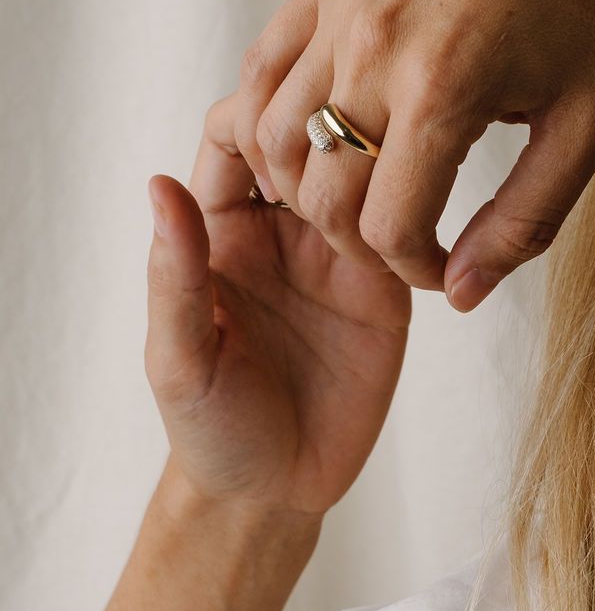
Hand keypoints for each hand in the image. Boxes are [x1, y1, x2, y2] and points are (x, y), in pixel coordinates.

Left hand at [144, 93, 410, 519]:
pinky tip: (419, 228)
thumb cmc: (209, 428)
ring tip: (386, 198)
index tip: (286, 140)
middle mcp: (281, 228)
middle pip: (309, 136)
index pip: (237, 134)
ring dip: (379, 165)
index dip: (259, 116)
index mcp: (220, 229)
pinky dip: (418, 213)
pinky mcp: (387, 285)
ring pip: (365, 170)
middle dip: (330, 127)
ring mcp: (339, 252)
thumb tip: (159, 184)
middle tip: (350, 160)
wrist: (276, 494)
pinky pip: (407, 227)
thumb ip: (174, 275)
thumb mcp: (180, 358)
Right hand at [233, 0, 594, 312]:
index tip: (440, 267)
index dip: (411, 269)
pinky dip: (270, 117)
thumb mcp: (591, 123)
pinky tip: (311, 140)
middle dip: (356, 240)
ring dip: (304, 186)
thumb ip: (525, 221)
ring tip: (354, 194)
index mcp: (444, 90)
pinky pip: (263, 63)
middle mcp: (375, 45)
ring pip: (268, 133)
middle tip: (400, 238)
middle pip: (319, 193)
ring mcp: (340, 0)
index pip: (384, 227)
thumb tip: (462, 292)